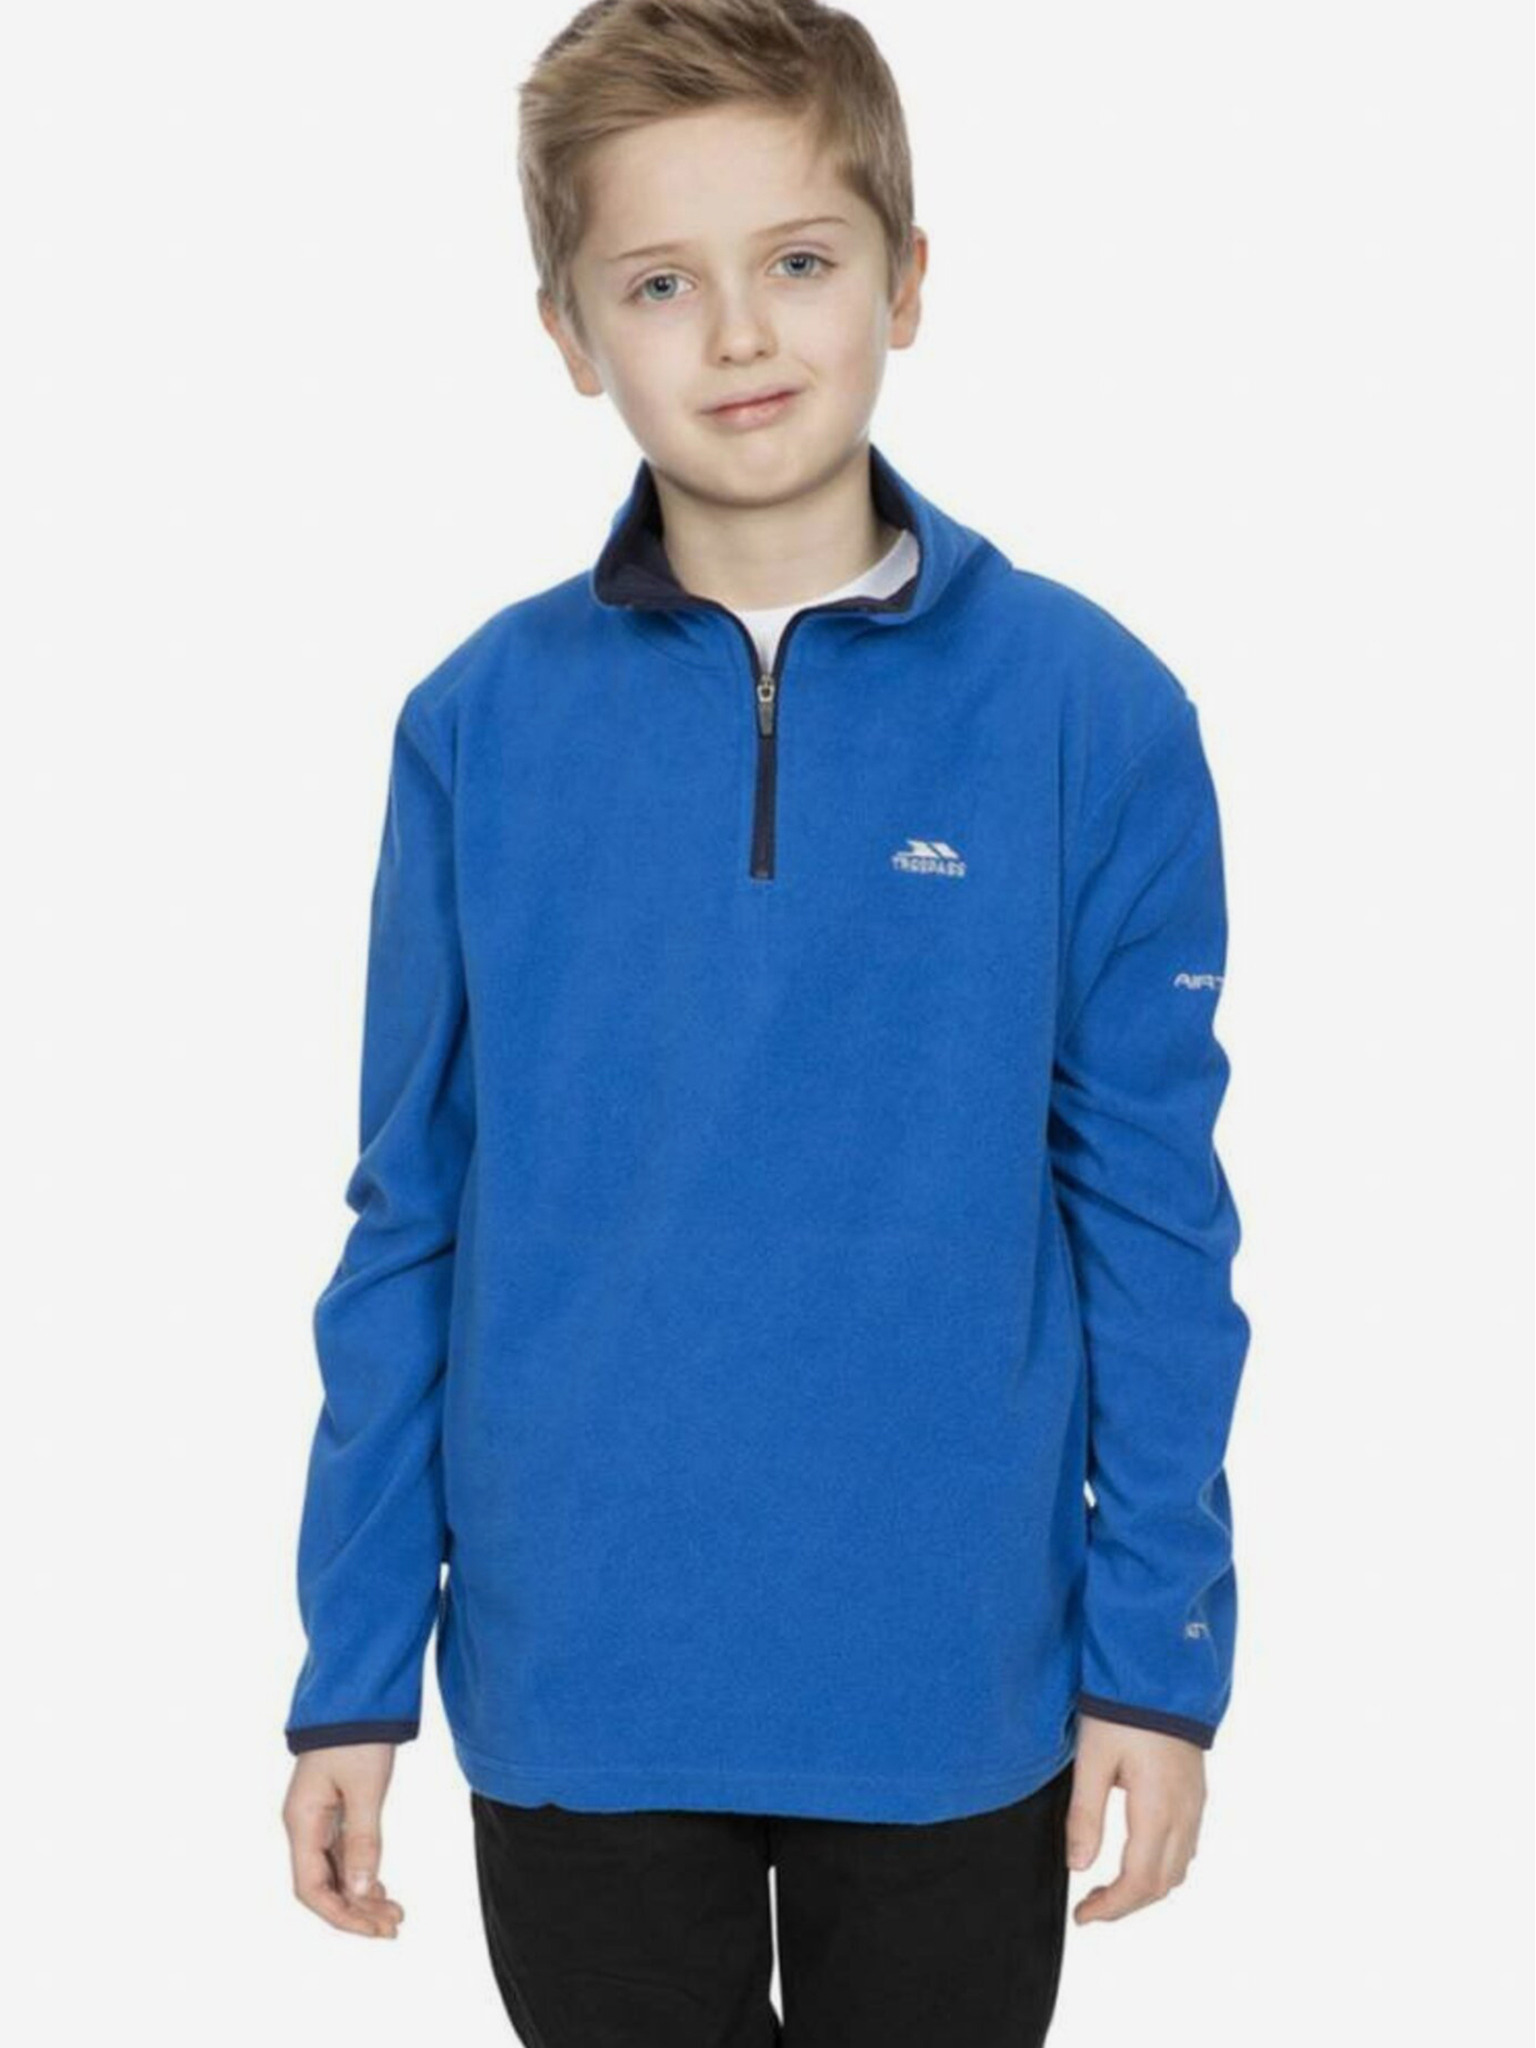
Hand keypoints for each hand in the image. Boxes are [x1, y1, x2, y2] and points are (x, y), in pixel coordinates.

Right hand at [283, 1743, 406, 1937]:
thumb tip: (361, 1893)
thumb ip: (363, 1840)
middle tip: (394, 1927)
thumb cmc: (357, 1736)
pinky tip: (380, 1888)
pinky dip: (362, 1873)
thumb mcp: (365, 1788)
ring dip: (361, 1896)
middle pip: (323, 1886)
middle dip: (356, 1911)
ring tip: (395, 1914)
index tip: (374, 1929)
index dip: (341, 1915)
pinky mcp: (333, 1808)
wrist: (356, 1694)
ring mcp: (317, 1817)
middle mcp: (304, 1825)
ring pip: (335, 1872)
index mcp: (301, 1822)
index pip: (311, 1889)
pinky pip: (342, 1854)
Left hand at [1065, 1714, 1204, 1923]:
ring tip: (1109, 1886)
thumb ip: (1086, 1815)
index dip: (1111, 1908)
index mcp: (1158, 1810)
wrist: (1162, 1670)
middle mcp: (1184, 1814)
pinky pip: (1187, 1845)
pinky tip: (1137, 1855)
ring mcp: (1195, 1803)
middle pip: (1162, 1884)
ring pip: (1178, 1868)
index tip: (1082, 1916)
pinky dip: (1162, 1865)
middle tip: (1090, 1905)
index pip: (1139, 1883)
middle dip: (1126, 1904)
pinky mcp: (1196, 1791)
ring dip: (1146, 1887)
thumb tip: (1078, 1867)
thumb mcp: (1093, 1759)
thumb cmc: (1123, 1710)